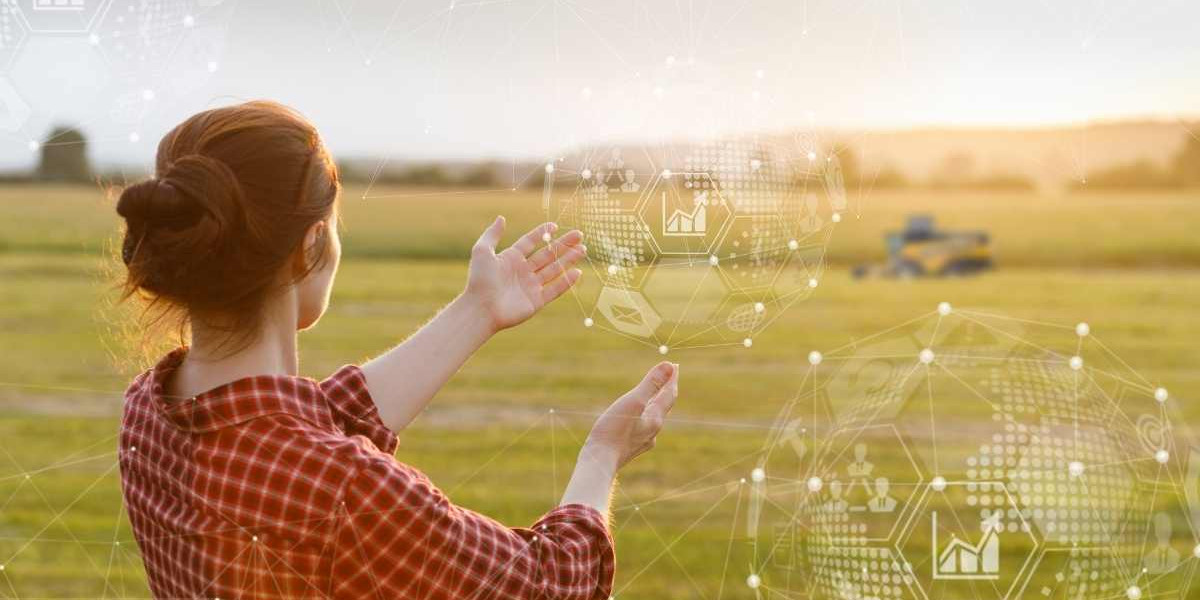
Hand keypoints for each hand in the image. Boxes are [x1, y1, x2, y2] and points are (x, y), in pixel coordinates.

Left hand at [465, 216, 586, 331]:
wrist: (481, 308)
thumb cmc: (479, 279)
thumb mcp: (482, 251)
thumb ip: (492, 234)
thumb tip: (501, 218)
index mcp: (511, 258)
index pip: (530, 242)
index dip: (542, 233)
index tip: (555, 225)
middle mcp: (522, 271)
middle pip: (547, 254)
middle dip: (563, 245)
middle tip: (579, 235)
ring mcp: (530, 286)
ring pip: (554, 270)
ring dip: (569, 259)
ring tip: (583, 249)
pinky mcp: (536, 301)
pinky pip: (554, 289)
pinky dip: (566, 282)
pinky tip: (577, 272)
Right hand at [584, 362, 679, 470]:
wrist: (599, 463)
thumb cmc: (614, 431)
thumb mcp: (634, 402)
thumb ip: (651, 384)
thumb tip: (669, 365)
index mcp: (655, 419)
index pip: (669, 395)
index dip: (672, 379)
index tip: (674, 366)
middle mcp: (652, 431)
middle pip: (663, 406)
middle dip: (665, 390)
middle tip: (668, 377)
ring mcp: (641, 441)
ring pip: (652, 418)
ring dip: (654, 404)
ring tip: (654, 396)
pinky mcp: (629, 447)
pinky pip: (641, 427)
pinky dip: (642, 416)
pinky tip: (636, 420)